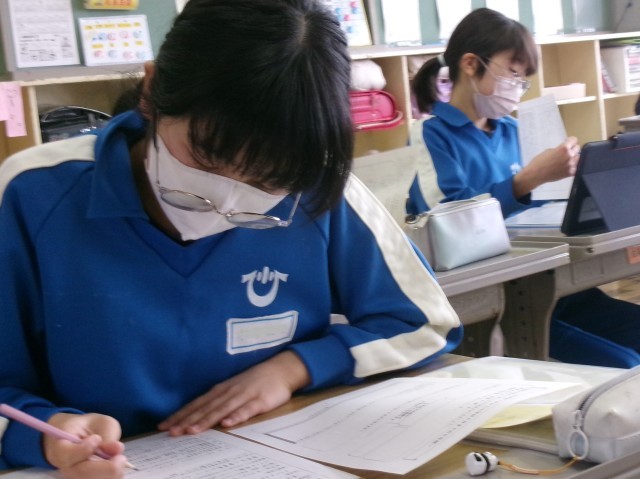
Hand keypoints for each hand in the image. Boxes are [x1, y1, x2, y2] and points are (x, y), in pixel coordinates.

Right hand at [44, 413, 127, 478]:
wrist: (81, 436)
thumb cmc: (89, 427)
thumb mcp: (101, 423)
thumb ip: (108, 435)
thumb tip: (117, 450)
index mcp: (61, 446)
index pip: (67, 454)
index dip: (84, 449)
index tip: (97, 438)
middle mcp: (65, 466)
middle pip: (81, 473)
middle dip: (106, 468)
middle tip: (121, 458)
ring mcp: (74, 476)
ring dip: (111, 473)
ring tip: (120, 460)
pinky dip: (112, 477)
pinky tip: (118, 467)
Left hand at [158, 350, 310, 434]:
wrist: (280, 369)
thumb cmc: (255, 381)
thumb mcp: (233, 388)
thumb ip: (217, 400)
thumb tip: (197, 414)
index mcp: (220, 390)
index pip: (196, 404)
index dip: (180, 415)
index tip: (164, 426)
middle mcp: (228, 392)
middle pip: (205, 408)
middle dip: (187, 420)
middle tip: (171, 432)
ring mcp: (244, 395)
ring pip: (222, 409)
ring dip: (206, 420)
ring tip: (192, 431)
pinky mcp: (260, 400)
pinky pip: (247, 409)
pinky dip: (236, 416)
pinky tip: (227, 424)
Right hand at [513, 136, 579, 197]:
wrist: (536, 174)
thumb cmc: (539, 162)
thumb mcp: (549, 150)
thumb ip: (559, 149)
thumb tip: (565, 149)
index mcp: (564, 148)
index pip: (574, 140)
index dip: (570, 141)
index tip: (568, 142)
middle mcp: (569, 156)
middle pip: (577, 148)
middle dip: (572, 148)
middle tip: (566, 152)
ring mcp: (571, 165)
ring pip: (578, 157)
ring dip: (573, 157)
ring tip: (565, 160)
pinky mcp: (570, 173)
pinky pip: (576, 166)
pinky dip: (572, 165)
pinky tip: (566, 166)